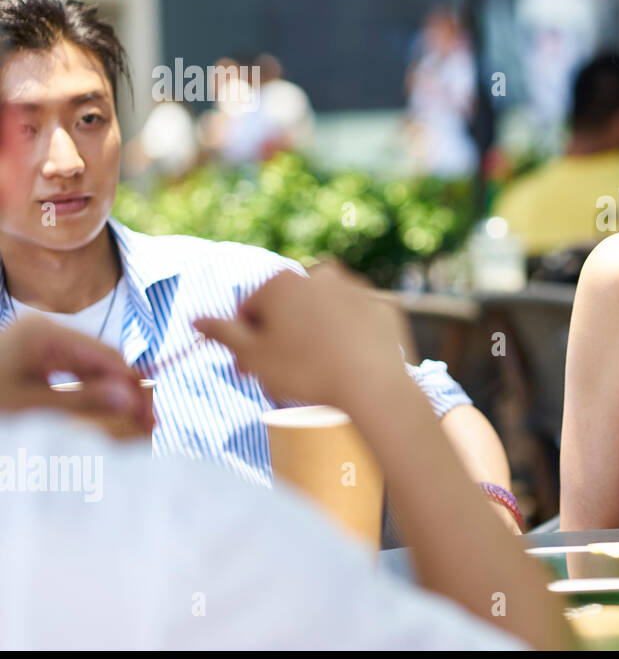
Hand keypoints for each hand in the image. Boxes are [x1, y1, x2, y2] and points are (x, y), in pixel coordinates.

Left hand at [0, 316, 152, 430]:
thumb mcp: (29, 406)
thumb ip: (82, 401)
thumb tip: (129, 401)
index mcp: (42, 332)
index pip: (105, 354)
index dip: (133, 385)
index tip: (151, 413)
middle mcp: (45, 328)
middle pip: (99, 359)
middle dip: (123, 390)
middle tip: (147, 422)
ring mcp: (40, 340)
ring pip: (89, 367)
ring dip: (109, 393)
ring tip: (130, 420)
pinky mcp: (36, 354)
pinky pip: (73, 371)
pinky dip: (88, 392)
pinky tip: (104, 410)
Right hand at [194, 261, 412, 410]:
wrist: (372, 384)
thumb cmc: (305, 371)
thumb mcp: (254, 356)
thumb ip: (223, 334)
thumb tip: (196, 320)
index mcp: (282, 282)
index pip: (249, 311)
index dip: (245, 343)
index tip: (249, 370)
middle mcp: (320, 275)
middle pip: (287, 310)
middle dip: (279, 339)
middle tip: (279, 376)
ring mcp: (356, 288)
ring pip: (322, 315)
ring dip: (313, 337)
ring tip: (314, 372)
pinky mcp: (382, 306)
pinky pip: (355, 324)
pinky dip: (348, 340)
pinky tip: (346, 365)